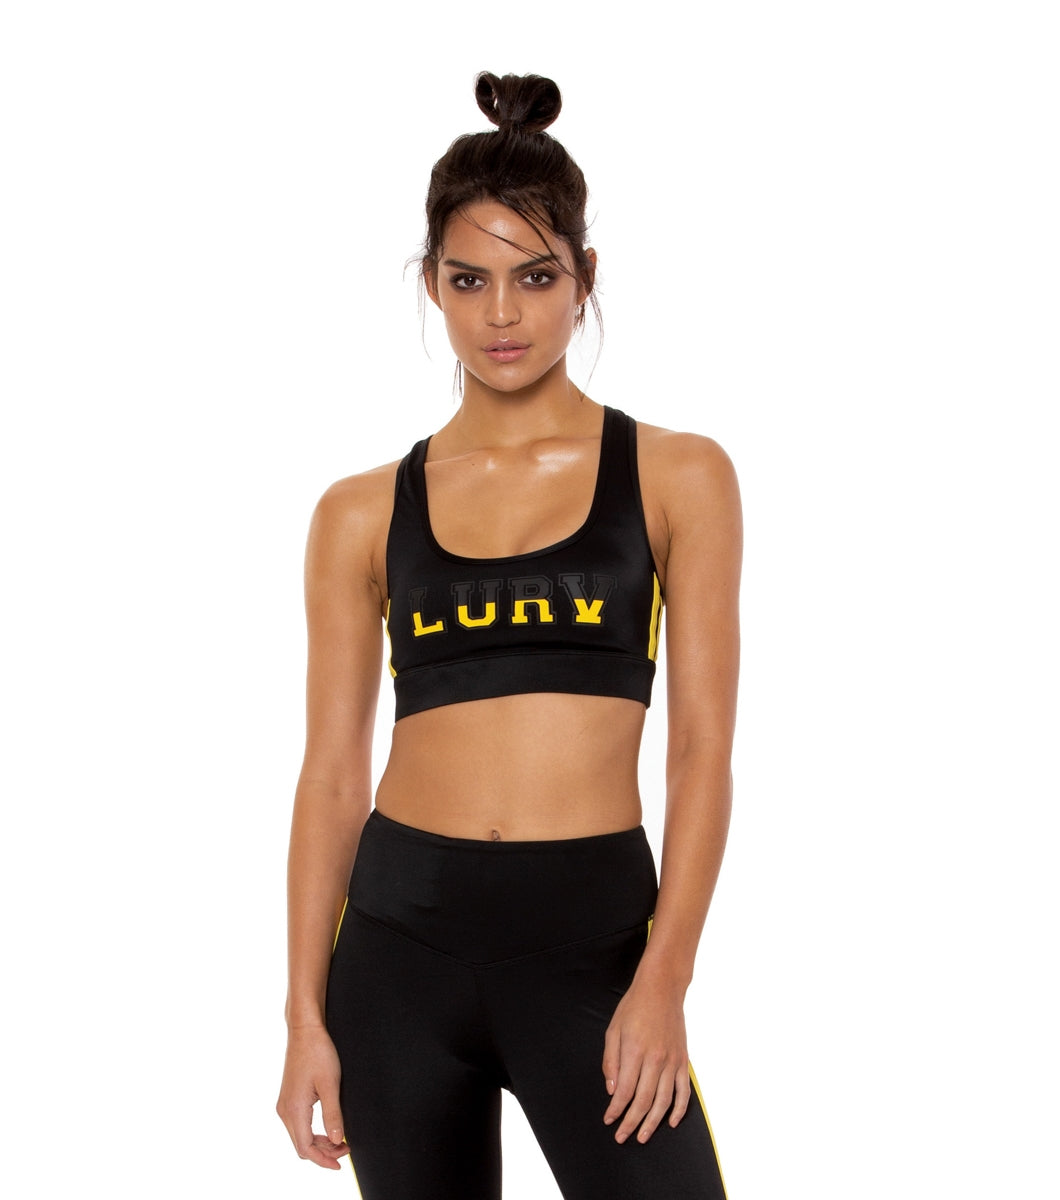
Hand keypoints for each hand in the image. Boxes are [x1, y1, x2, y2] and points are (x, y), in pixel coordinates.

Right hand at [276, 1025, 349, 1168]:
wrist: (305, 1030)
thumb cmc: (318, 1053)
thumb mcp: (330, 1084)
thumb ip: (333, 1114)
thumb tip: (337, 1141)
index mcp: (294, 1109)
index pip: (306, 1148)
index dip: (323, 1159)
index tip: (340, 1163)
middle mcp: (285, 1110)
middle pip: (301, 1145)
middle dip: (323, 1152)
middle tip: (345, 1150)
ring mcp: (285, 1104)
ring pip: (300, 1135)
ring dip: (318, 1142)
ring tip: (340, 1141)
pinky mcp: (289, 1098)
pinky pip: (299, 1124)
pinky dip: (313, 1131)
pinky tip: (328, 1128)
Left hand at [601, 970, 690, 1143]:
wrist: (662, 989)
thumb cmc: (634, 1007)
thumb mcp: (613, 1030)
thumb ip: (611, 1062)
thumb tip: (612, 1090)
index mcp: (635, 1051)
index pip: (624, 1091)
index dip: (616, 1110)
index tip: (609, 1120)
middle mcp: (655, 1059)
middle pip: (643, 1101)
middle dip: (631, 1122)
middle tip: (622, 1137)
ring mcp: (672, 1061)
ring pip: (663, 1101)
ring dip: (653, 1122)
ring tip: (643, 1136)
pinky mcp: (683, 1061)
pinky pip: (683, 1091)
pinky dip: (679, 1110)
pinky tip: (671, 1122)